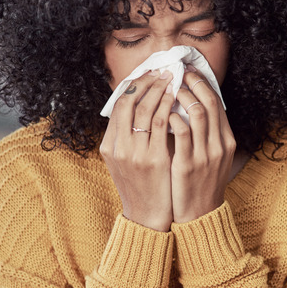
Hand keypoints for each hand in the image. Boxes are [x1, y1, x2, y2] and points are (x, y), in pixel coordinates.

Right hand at [99, 70, 175, 231]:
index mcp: (109, 146)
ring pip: (144, 109)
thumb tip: (138, 107)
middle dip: (146, 82)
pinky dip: (167, 107)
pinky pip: (160, 124)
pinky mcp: (153, 159)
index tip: (148, 74)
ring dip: (159, 90)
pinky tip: (177, 98)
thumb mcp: (125, 161)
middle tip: (162, 70)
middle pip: (128, 102)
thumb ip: (127, 137)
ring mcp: (134, 153)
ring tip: (171, 78)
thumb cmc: (141, 186)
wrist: (146, 217)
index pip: (118, 105)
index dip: (134, 85)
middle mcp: (118, 147)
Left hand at [168, 70, 236, 223]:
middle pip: (210, 102)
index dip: (203, 83)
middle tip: (177, 72)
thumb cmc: (201, 182)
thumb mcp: (212, 157)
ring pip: (197, 113)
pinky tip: (162, 114)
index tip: (188, 72)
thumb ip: (207, 134)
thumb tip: (193, 106)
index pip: (217, 102)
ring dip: (182, 97)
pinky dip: (172, 118)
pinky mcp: (188, 165)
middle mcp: (219, 145)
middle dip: (193, 82)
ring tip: (168, 89)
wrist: (200, 215)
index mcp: (226, 140)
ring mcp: (205, 155)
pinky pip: (181, 133)